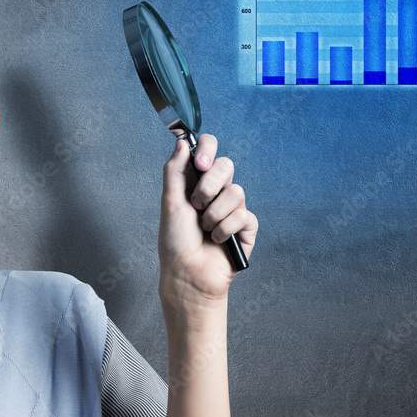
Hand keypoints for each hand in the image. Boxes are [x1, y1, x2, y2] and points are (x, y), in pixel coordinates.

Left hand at [158, 134, 257, 316]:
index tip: (200, 162)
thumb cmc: (175, 241)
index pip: (208, 150)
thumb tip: (182, 142)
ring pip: (236, 192)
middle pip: (226, 165)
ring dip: (214, 214)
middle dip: (209, 185)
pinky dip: (226, 229)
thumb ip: (174, 169)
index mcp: (196, 181)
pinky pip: (244, 215)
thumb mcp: (169, 201)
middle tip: (197, 204)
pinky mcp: (246, 226)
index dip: (208, 149)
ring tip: (205, 229)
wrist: (187, 274)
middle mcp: (216, 191)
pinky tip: (217, 240)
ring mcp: (232, 208)